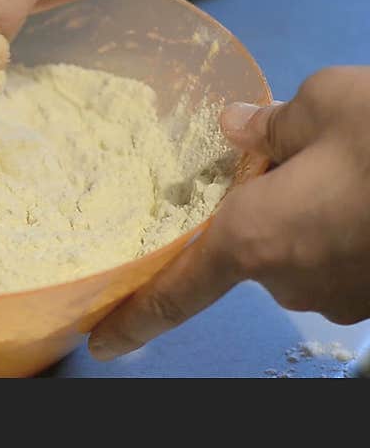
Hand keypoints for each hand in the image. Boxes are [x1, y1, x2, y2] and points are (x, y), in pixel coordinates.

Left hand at [89, 66, 369, 360]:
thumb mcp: (325, 103)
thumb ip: (270, 121)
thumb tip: (237, 125)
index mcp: (253, 239)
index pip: (176, 291)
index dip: (136, 318)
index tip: (102, 344)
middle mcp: (290, 281)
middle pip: (251, 249)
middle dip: (265, 205)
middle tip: (305, 155)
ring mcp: (343, 298)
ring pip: (304, 253)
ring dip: (313, 216)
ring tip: (355, 168)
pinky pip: (345, 261)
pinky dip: (349, 229)